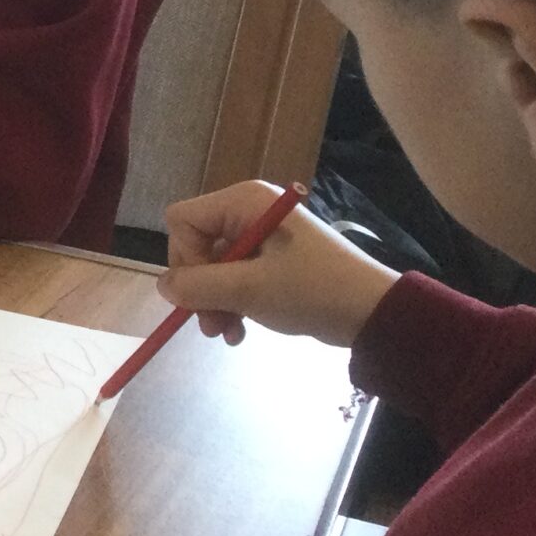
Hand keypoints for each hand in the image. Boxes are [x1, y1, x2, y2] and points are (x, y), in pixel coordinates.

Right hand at [158, 180, 400, 348]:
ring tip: (229, 333)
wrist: (372, 311)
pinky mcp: (273, 258)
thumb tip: (162, 286)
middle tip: (212, 326)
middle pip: (195, 246)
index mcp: (244, 202)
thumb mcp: (248, 290)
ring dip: (215, 302)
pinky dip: (233, 303)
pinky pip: (234, 276)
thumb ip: (197, 286)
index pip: (182, 221)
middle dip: (200, 289)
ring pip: (212, 266)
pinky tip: (241, 330)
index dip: (184, 259)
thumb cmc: (312, 291)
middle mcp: (249, 210)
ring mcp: (261, 235)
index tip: (203, 292)